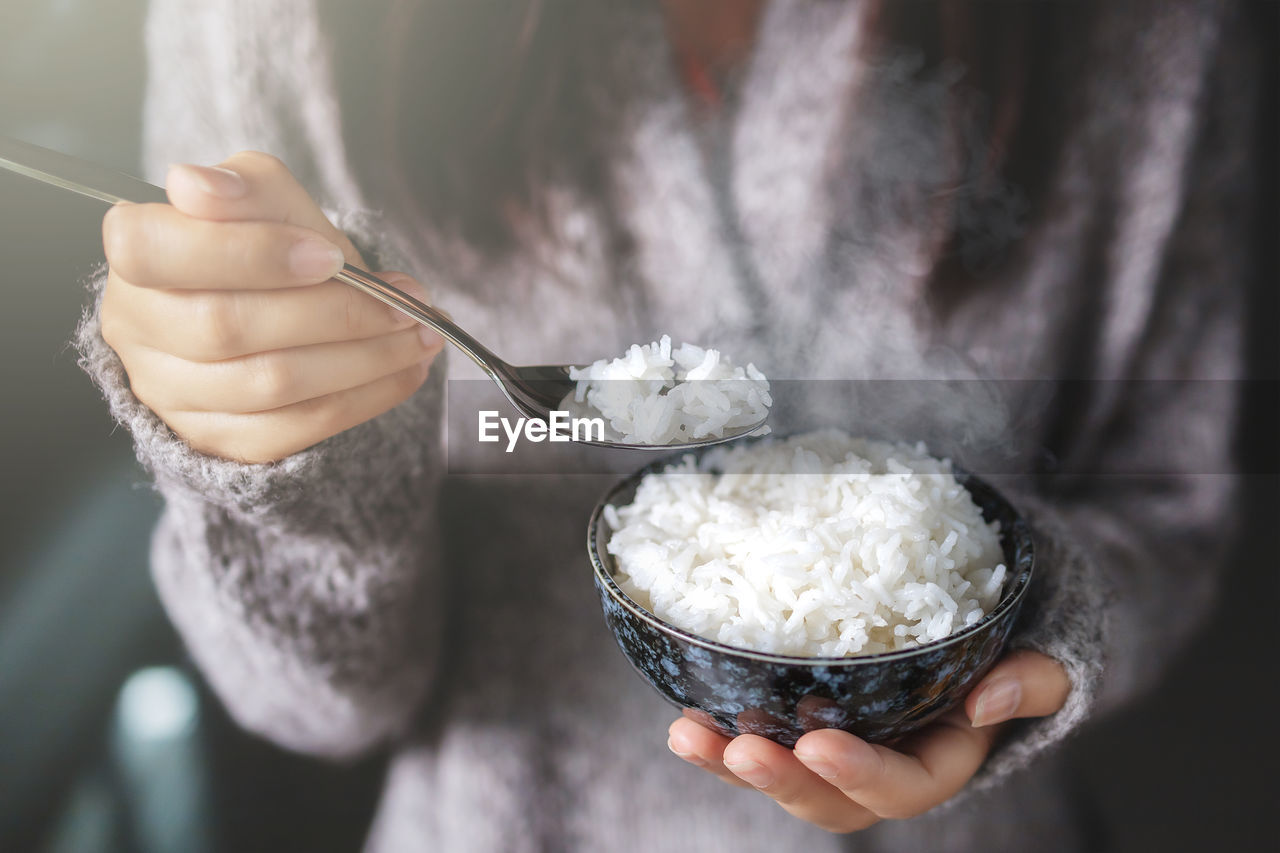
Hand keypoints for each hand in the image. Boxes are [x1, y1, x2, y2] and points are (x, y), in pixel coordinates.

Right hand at [100, 151, 443, 462]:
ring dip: (365, 359)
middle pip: (227, 327)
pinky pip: (294, 428)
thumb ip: (250, 190)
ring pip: (270, 384)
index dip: (251, 255)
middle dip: (335, 314)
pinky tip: (403, 372)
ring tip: (419, 336)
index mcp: (135, 250)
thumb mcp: (264, 198)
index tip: (329, 255)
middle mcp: (136, 326)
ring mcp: (169, 390)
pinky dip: (363, 399)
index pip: (159, 252)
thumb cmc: (262, 243)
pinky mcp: (215, 436)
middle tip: (407, 303)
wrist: (268, 305)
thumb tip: (199, 185)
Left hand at [666, 649, 1070, 832]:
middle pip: (829, 799)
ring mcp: (839, 749)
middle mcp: (883, 767)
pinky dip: (719, 734)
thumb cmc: (1014, 643)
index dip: (861, 775)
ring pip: (783, 775)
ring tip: (687, 736)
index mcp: (939, 761)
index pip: (903, 789)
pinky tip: (683, 715)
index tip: (819, 745)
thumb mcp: (1042, 659)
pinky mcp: (802, 724)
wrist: (986, 627)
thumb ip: (1033, 680)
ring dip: (730, 761)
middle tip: (739, 749)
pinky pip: (759, 740)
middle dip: (782, 780)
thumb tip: (988, 698)